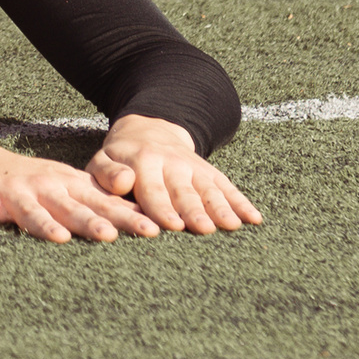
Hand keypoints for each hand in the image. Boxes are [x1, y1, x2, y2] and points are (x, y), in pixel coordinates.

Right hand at [0, 134, 161, 243]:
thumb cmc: (29, 182)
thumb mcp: (65, 186)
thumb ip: (97, 203)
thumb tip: (145, 220)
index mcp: (68, 186)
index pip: (102, 203)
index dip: (126, 217)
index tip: (153, 231)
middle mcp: (44, 187)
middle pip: (71, 207)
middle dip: (91, 222)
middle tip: (112, 237)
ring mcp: (11, 192)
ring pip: (30, 210)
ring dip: (44, 224)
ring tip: (59, 238)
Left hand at [86, 115, 261, 233]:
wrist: (148, 129)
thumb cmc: (120, 157)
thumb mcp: (103, 159)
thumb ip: (107, 173)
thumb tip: (121, 183)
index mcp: (143, 162)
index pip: (152, 190)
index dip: (162, 208)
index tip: (171, 225)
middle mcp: (172, 164)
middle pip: (184, 192)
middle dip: (194, 211)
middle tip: (202, 229)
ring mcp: (194, 168)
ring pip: (209, 190)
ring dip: (221, 208)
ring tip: (231, 226)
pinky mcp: (210, 172)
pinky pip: (228, 187)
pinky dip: (242, 203)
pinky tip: (255, 220)